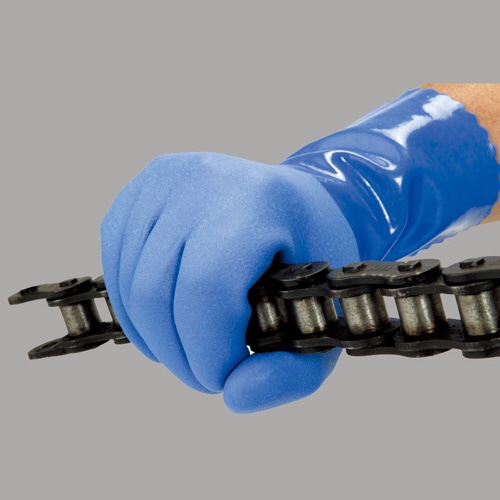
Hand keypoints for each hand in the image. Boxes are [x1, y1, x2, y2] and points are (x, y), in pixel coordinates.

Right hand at [101, 152, 358, 411]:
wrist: (296, 203)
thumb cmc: (313, 257)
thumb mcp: (324, 317)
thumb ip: (292, 373)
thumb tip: (234, 397)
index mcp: (258, 201)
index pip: (206, 289)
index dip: (207, 351)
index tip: (224, 376)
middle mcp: (203, 179)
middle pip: (156, 289)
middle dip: (176, 354)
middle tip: (204, 372)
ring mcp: (164, 179)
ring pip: (129, 282)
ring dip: (153, 336)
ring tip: (186, 348)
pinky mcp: (139, 191)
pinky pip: (116, 262)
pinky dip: (134, 307)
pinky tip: (164, 319)